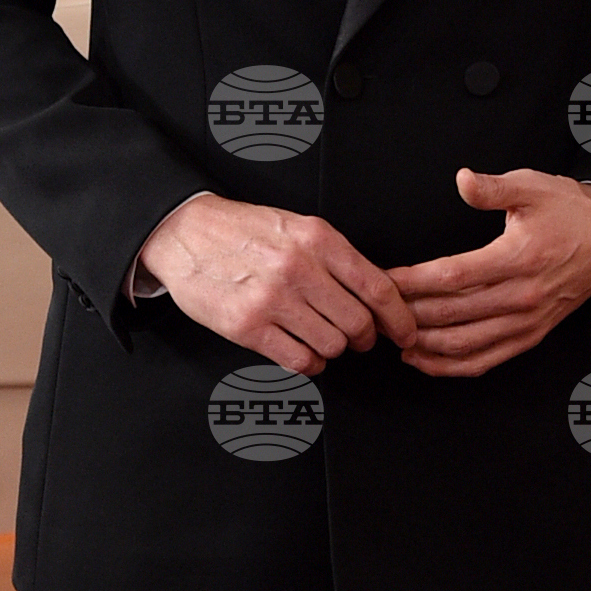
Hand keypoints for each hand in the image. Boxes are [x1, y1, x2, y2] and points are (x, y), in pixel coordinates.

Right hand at [135, 191, 415, 375]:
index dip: (399, 318)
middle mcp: (298, 268)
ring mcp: (272, 299)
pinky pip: (299, 360)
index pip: (377, 287)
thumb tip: (377, 295)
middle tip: (357, 338)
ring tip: (320, 338)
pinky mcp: (247, 327)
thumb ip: (335, 258)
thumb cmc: (243, 231)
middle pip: (358, 323)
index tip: (405, 332)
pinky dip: (309, 363)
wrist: (185, 233)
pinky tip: (301, 350)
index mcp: (318, 238)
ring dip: (333, 349)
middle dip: (364, 338)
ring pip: (332, 346)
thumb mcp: (297, 227)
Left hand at [386, 168, 590, 377]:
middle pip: (451, 314)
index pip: (453, 276)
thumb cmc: (568, 210)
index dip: (414, 281)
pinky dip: (449, 365)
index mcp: (519, 258)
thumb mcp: (533, 187)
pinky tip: (422, 358)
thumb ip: (493, 188)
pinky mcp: (529, 336)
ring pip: (464, 344)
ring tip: (390, 334)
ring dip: (422, 344)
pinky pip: (484, 360)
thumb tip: (462, 179)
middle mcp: (522, 296)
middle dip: (407, 313)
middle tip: (376, 308)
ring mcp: (526, 322)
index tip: (385, 279)